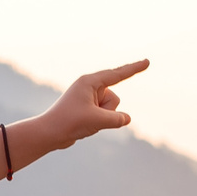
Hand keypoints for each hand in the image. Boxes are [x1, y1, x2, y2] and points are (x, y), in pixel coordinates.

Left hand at [31, 60, 146, 153]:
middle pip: (114, 98)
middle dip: (107, 111)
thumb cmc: (69, 122)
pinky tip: (84, 125)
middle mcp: (90, 87)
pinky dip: (99, 122)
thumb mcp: (98, 121)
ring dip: (103, 119)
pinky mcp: (89, 108)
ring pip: (111, 109)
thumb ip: (117, 119)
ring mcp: (90, 98)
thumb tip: (126, 119)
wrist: (49, 134)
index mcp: (89, 82)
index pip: (117, 74)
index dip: (134, 68)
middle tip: (85, 117)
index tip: (147, 62)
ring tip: (84, 122)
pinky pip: (105, 115)